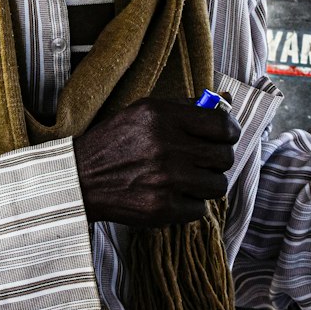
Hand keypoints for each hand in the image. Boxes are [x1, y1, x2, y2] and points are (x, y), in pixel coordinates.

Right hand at [72, 96, 239, 229]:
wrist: (81, 178)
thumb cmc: (114, 142)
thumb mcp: (144, 111)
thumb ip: (186, 106)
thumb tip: (226, 100)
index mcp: (163, 117)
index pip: (223, 125)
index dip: (229, 132)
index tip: (224, 137)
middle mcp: (166, 146)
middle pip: (224, 157)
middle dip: (216, 160)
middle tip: (200, 160)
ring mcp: (165, 179)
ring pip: (217, 185)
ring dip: (204, 184)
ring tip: (184, 179)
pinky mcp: (161, 207)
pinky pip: (200, 209)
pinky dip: (189, 205)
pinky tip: (170, 195)